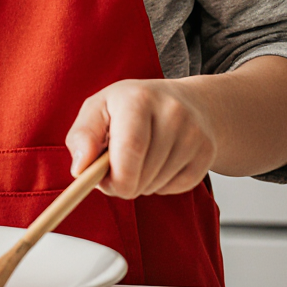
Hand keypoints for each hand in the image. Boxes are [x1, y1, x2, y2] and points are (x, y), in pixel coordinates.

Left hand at [65, 79, 216, 198]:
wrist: (185, 101)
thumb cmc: (130, 107)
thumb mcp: (98, 109)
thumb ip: (82, 136)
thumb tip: (79, 169)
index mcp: (138, 98)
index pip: (130, 149)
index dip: (115, 177)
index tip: (105, 182)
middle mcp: (172, 112)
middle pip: (143, 174)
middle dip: (124, 183)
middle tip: (117, 168)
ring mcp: (194, 132)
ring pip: (159, 184)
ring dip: (142, 184)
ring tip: (139, 160)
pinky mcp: (207, 152)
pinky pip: (178, 187)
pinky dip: (162, 185)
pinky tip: (159, 163)